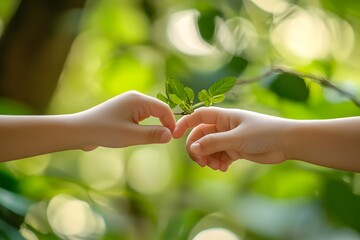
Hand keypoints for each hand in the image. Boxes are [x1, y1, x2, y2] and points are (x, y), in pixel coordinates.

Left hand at [76, 91, 175, 150]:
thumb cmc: (104, 131)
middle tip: (164, 141)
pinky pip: (141, 116)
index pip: (164, 109)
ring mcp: (129, 103)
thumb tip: (170, 135)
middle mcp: (135, 97)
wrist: (80, 130)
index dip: (171, 123)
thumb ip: (152, 135)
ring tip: (149, 139)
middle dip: (163, 124)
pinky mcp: (124, 110)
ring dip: (153, 126)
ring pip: (150, 114)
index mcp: (138, 100)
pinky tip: (138, 135)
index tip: (172, 138)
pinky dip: (144, 126)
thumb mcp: (131, 135)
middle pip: (158, 110)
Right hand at [173, 107, 289, 170]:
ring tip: (216, 166)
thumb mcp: (236, 138)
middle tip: (201, 162)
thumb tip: (192, 148)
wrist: (286, 143)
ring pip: (209, 148)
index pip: (198, 116)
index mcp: (224, 117)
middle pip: (201, 136)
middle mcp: (224, 127)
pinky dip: (218, 162)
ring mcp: (229, 139)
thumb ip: (213, 143)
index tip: (174, 135)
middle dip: (198, 149)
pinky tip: (224, 168)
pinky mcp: (235, 150)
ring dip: (209, 158)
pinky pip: (220, 156)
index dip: (185, 123)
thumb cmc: (263, 134)